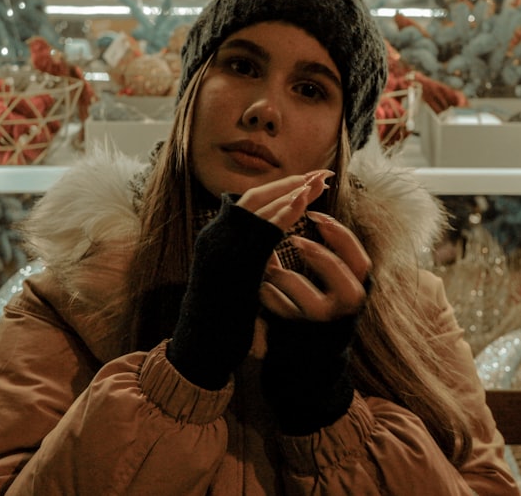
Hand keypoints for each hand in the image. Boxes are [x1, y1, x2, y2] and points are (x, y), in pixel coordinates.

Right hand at [166, 170, 333, 390]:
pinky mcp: (231, 261)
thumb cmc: (220, 320)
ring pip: (257, 207)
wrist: (199, 346)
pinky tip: (302, 203)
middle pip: (254, 197)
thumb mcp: (237, 282)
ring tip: (317, 182)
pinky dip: (282, 213)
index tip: (306, 181)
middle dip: (289, 184)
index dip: (278, 190)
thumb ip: (251, 264)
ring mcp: (220, 246)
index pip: (249, 204)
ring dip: (289, 191)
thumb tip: (271, 257)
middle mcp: (215, 236)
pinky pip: (260, 231)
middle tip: (321, 174)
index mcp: (216, 238)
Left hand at [258, 208, 371, 435]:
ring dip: (281, 275)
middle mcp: (346, 309)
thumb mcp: (333, 285)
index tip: (316, 214)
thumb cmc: (318, 310)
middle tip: (294, 239)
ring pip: (306, 295)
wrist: (307, 364)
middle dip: (317, 254)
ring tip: (268, 267)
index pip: (359, 258)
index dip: (339, 234)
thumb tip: (309, 209)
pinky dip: (266, 294)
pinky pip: (278, 309)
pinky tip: (259, 288)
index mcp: (358, 290)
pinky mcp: (297, 334)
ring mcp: (322, 324)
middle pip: (340, 274)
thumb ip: (329, 256)